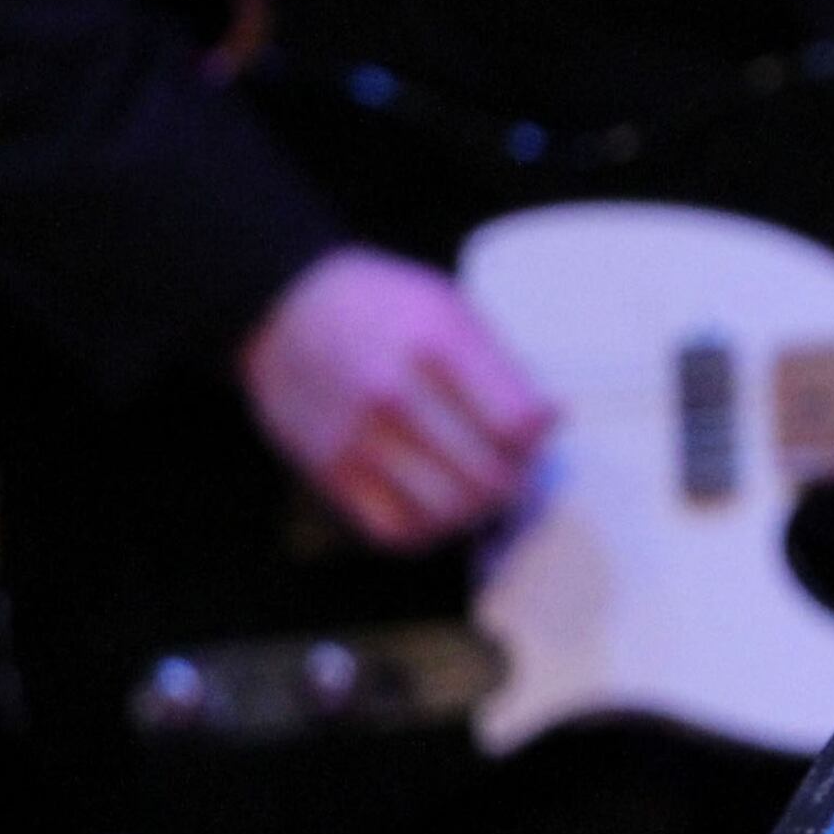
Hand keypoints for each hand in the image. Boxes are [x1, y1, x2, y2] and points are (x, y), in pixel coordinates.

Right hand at [236, 247, 556, 551]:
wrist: (283, 308)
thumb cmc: (380, 304)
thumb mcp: (450, 308)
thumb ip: (501, 366)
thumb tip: (550, 421)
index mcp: (437, 344)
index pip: (516, 423)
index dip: (539, 438)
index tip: (537, 430)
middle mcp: (394, 394)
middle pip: (487, 476)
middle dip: (516, 479)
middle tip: (516, 467)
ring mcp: (356, 437)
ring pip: (446, 512)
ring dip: (477, 510)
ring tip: (480, 489)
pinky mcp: (327, 470)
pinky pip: (394, 529)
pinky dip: (430, 529)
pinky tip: (438, 506)